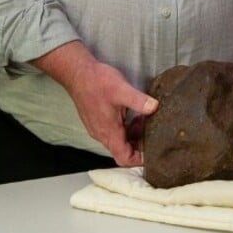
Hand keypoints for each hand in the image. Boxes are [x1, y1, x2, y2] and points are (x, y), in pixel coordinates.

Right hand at [32, 41, 158, 166]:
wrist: (78, 73)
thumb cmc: (96, 82)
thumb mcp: (122, 90)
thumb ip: (139, 101)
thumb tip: (154, 107)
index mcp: (109, 132)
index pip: (124, 158)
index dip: (139, 159)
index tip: (151, 150)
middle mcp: (102, 134)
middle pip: (123, 151)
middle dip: (138, 143)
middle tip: (150, 129)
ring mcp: (98, 127)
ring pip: (118, 140)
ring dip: (132, 134)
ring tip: (142, 118)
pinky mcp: (97, 120)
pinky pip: (113, 131)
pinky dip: (125, 127)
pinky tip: (131, 113)